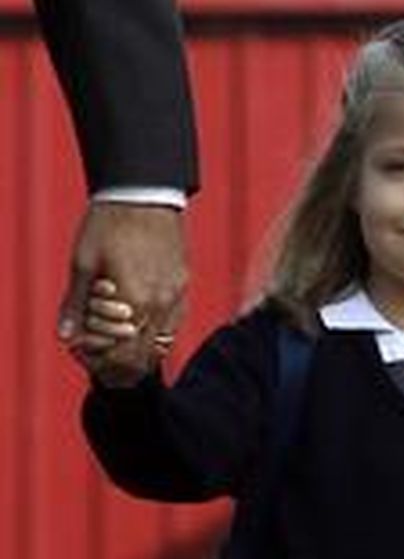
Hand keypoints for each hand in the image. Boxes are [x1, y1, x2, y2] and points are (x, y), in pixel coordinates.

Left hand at [58, 202, 186, 380]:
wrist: (144, 194)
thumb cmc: (109, 223)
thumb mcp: (83, 262)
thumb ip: (76, 304)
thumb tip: (66, 337)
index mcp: (135, 302)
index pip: (125, 357)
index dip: (103, 364)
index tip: (85, 355)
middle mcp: (161, 307)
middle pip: (144, 358)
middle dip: (119, 364)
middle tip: (98, 356)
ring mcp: (176, 300)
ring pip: (161, 346)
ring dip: (138, 351)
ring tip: (115, 341)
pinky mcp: (183, 290)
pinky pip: (172, 327)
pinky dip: (153, 335)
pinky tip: (136, 323)